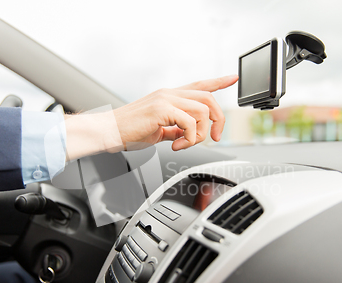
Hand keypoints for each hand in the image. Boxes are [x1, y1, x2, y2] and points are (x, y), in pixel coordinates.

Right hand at [64, 75, 237, 160]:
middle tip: (215, 137)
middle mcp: (169, 94)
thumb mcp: (158, 130)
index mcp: (169, 97)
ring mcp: (165, 99)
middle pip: (208, 97)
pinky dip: (188, 138)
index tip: (233, 78)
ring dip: (200, 133)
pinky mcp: (162, 109)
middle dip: (218, 119)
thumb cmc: (129, 131)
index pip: (199, 84)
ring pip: (202, 110)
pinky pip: (189, 122)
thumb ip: (174, 129)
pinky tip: (176, 145)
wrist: (109, 132)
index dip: (218, 81)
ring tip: (184, 143)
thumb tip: (187, 134)